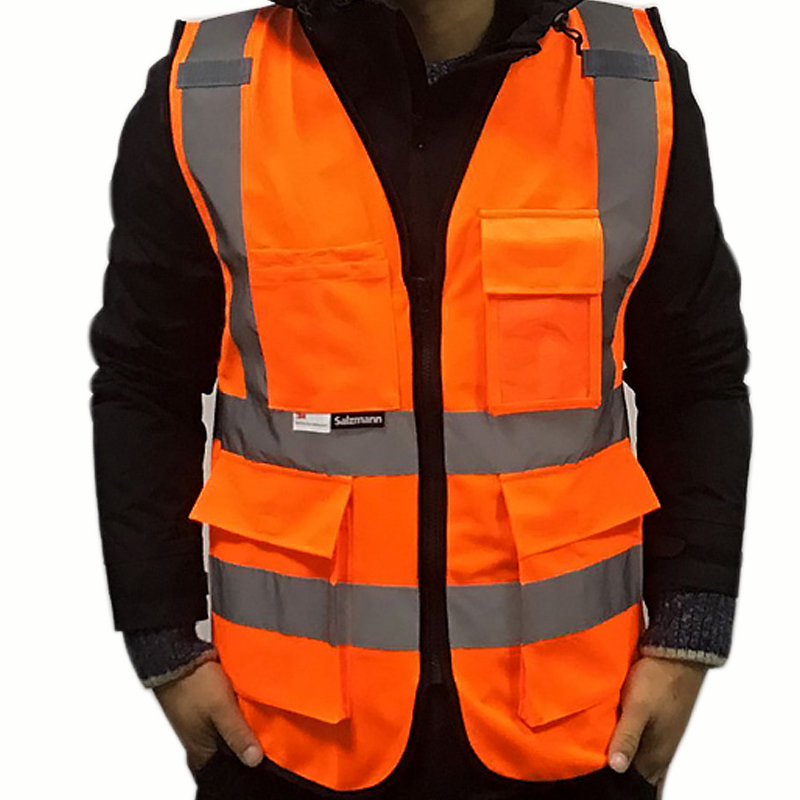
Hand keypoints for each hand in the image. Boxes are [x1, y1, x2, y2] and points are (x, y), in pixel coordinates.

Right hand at [153, 660, 263, 773]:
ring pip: (232, 730)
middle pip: (232, 749)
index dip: (247, 760)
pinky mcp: (208, 709)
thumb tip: (255, 760)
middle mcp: (200, 743)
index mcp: (200, 752)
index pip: (230, 768)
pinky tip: (251, 704)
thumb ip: (238, 734)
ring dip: (245, 724)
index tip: (266, 750)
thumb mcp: (221, 708)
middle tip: (267, 729)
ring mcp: (204, 725)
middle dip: (249, 740)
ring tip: (262, 715)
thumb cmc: (193, 682)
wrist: (177, 654)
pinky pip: (230, 716)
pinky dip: (240, 711)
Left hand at [608, 655, 707, 794]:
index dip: (615, 779)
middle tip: (595, 755)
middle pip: (635, 771)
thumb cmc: (660, 679)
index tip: (597, 771)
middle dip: (617, 765)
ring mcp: (661, 738)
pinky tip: (613, 727)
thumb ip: (627, 737)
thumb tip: (617, 767)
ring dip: (621, 750)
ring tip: (600, 742)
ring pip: (636, 754)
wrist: (678, 654)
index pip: (632, 782)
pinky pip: (639, 739)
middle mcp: (661, 752)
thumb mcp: (637, 707)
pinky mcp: (658, 723)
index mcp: (656, 756)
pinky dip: (626, 737)